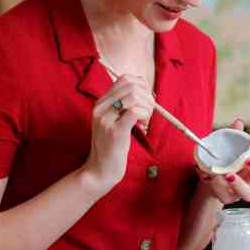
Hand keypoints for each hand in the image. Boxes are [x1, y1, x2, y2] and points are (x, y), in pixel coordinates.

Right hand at [81, 76, 154, 190]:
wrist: (101, 169)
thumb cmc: (112, 146)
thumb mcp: (114, 121)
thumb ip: (123, 106)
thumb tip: (145, 90)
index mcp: (100, 103)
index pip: (124, 79)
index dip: (141, 84)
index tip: (147, 97)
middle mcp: (100, 108)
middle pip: (130, 86)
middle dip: (147, 96)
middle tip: (150, 111)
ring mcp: (105, 120)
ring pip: (133, 96)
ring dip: (147, 106)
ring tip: (146, 120)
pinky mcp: (114, 132)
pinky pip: (134, 112)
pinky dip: (144, 115)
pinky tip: (143, 126)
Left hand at [197, 119, 249, 203]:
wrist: (213, 176)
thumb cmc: (227, 160)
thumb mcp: (230, 147)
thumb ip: (235, 135)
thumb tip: (238, 122)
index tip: (248, 160)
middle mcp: (246, 187)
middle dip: (240, 184)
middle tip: (229, 174)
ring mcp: (235, 196)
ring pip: (229, 200)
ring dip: (222, 189)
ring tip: (215, 176)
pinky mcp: (223, 199)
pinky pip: (220, 196)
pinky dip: (213, 185)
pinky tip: (206, 175)